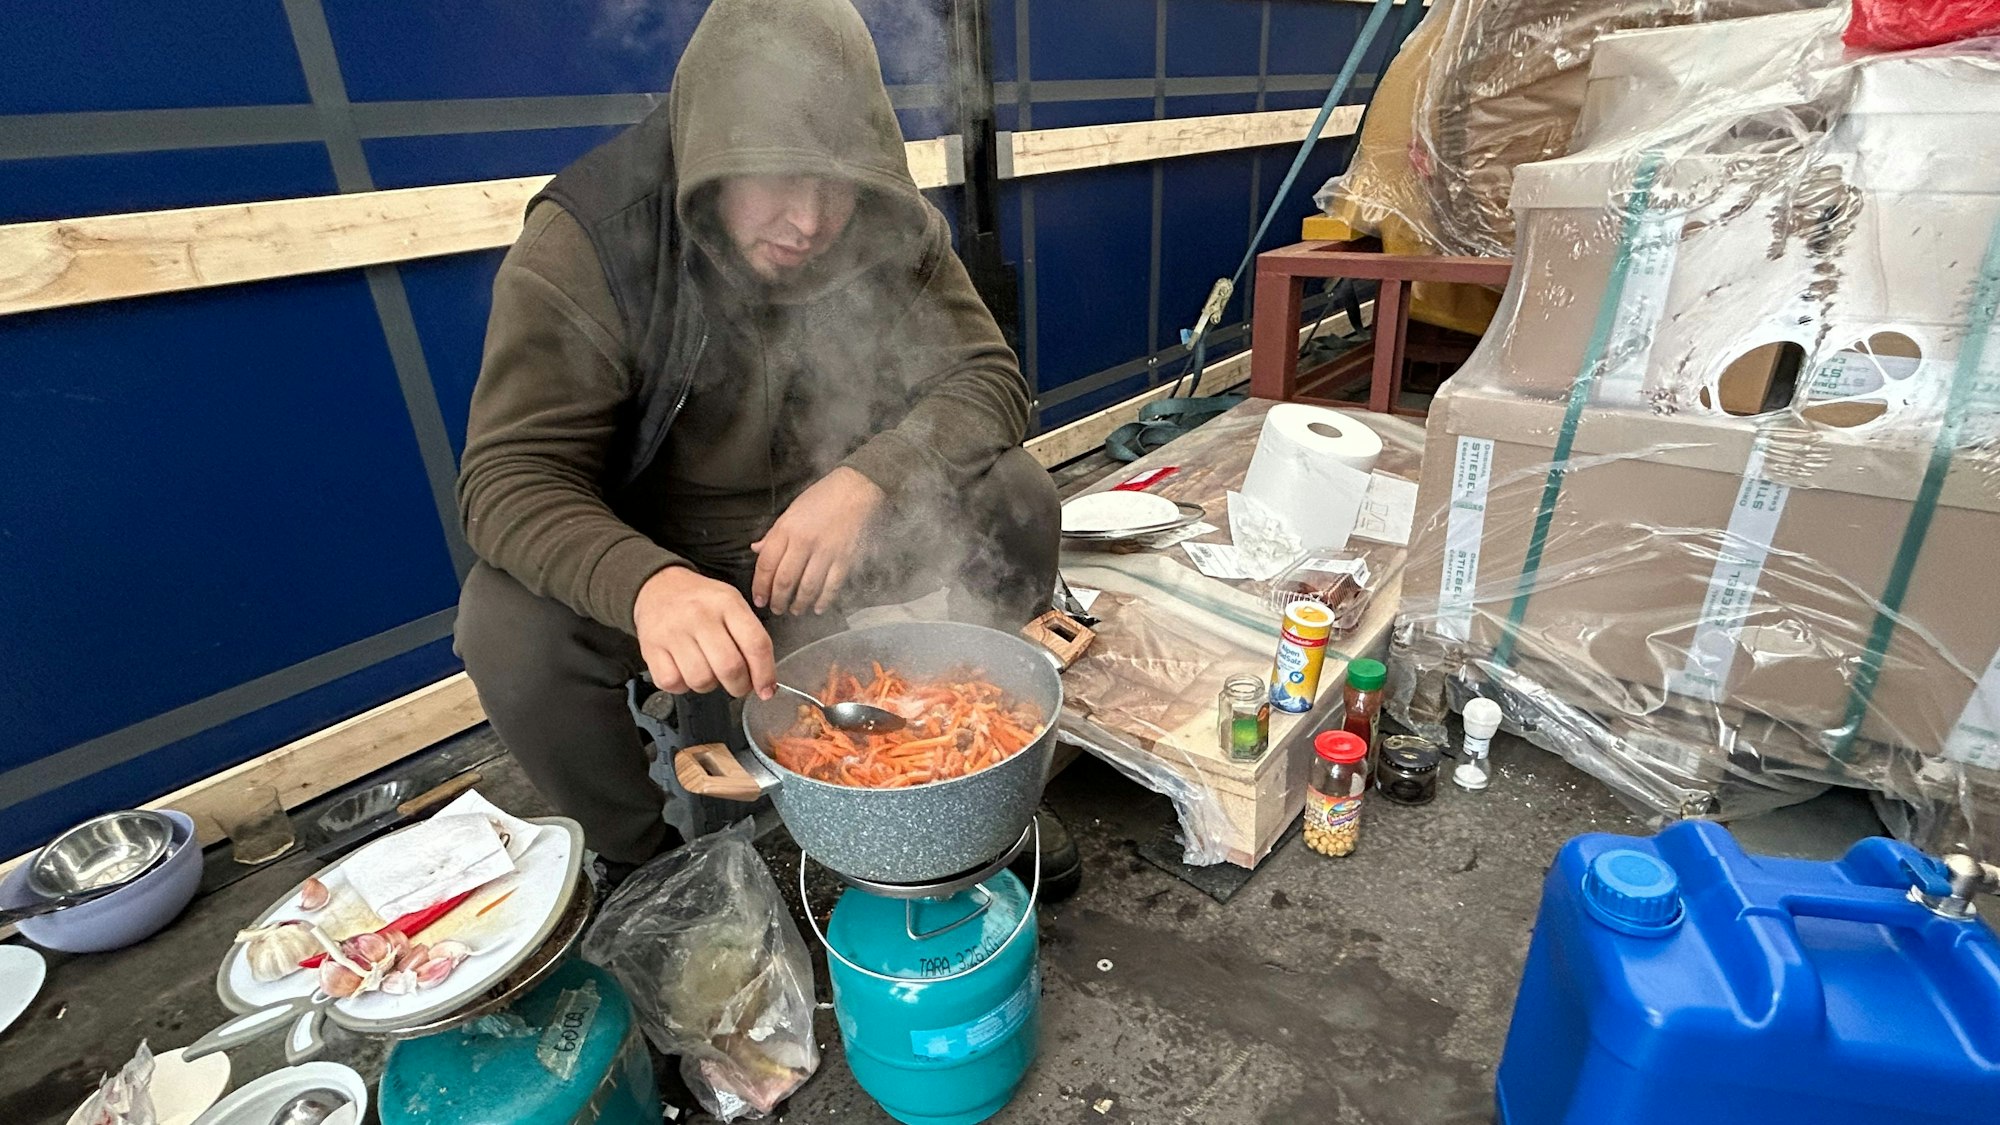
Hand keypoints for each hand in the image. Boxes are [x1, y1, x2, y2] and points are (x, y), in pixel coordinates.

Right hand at [633, 567, 775, 698]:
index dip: (765, 674)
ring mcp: (673, 632)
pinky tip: (685, 670)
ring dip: (709, 686)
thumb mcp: (731, 604)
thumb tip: (763, 682)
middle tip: (737, 685)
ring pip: (701, 680)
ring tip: (707, 671)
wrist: (658, 586)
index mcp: (727, 603)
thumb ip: (750, 638)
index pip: (756, 644)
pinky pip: (673, 683)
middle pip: (729, 667)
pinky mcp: (651, 647)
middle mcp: (700, 616)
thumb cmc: (701, 601)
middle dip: (739, 686)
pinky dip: (682, 686)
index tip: (766, 690)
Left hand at [752, 466, 885, 615]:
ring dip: (799, 604)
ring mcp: (826, 552)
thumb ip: (774, 533)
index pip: (766, 564)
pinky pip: (832, 586)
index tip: (759, 599)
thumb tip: (756, 549)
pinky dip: (824, 601)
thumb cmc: (822, 497)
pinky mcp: (845, 558)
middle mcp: (804, 542)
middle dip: (778, 600)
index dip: (760, 586)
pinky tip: (818, 608)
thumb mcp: (791, 511)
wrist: (856, 488)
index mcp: (786, 529)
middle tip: (776, 610)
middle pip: (785, 581)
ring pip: (807, 588)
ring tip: (795, 611)